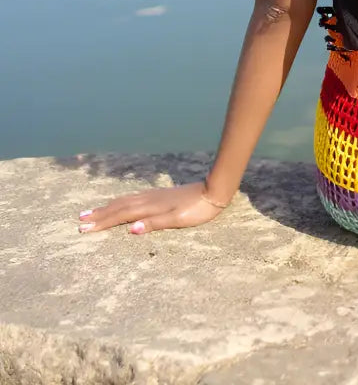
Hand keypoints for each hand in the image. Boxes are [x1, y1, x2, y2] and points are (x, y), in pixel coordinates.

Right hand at [77, 181, 227, 235]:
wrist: (214, 191)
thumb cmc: (197, 209)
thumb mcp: (178, 219)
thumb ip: (155, 223)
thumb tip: (131, 229)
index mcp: (150, 207)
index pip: (121, 215)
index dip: (102, 221)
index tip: (83, 228)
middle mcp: (149, 199)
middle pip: (119, 207)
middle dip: (99, 214)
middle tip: (79, 219)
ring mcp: (154, 196)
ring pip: (125, 201)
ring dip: (108, 207)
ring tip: (92, 211)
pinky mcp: (159, 195)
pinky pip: (133, 198)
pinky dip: (121, 202)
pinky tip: (120, 203)